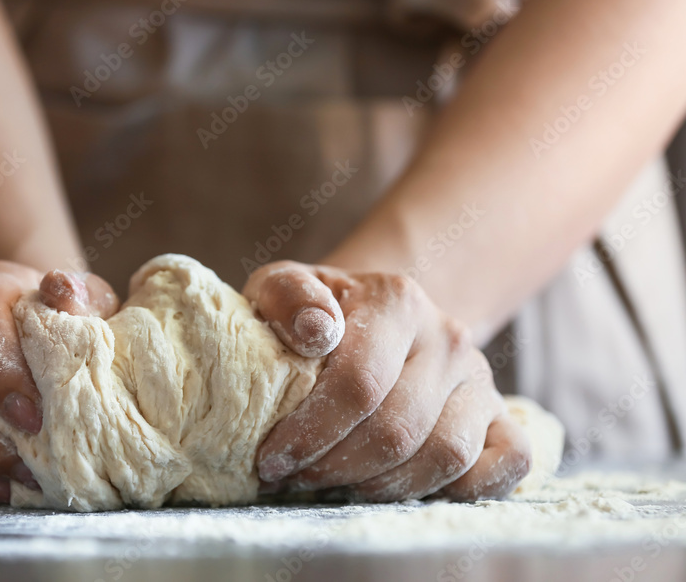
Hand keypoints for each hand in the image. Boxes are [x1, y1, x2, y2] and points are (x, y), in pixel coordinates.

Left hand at [246, 261, 530, 500]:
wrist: (367, 316)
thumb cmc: (315, 314)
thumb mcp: (282, 289)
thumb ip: (287, 297)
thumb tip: (315, 332)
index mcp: (396, 300)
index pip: (358, 384)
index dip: (310, 433)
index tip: (271, 459)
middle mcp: (448, 337)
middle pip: (397, 430)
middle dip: (335, 467)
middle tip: (295, 476)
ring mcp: (480, 378)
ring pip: (445, 456)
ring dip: (382, 486)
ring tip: (335, 483)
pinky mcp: (501, 415)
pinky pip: (508, 464)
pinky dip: (462, 491)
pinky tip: (403, 489)